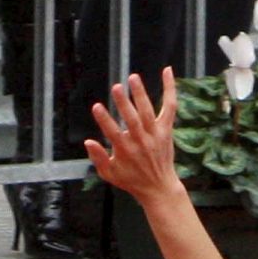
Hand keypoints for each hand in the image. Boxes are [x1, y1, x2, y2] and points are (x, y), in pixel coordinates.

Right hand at [85, 67, 183, 206]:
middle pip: (132, 120)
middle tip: (116, 88)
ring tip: (133, 78)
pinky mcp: (166, 130)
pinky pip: (170, 107)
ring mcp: (155, 135)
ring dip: (141, 94)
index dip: (104, 120)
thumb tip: (87, 141)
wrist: (159, 188)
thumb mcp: (110, 174)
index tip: (96, 106)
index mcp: (125, 151)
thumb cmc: (131, 180)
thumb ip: (98, 158)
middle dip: (124, 104)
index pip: (113, 133)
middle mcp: (141, 142)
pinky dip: (170, 89)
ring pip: (148, 112)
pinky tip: (167, 70)